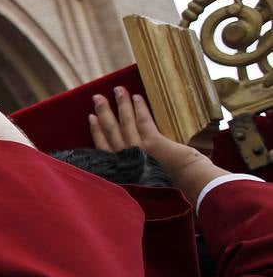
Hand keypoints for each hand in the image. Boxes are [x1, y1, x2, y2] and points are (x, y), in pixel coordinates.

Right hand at [89, 86, 222, 201]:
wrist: (184, 186)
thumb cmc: (166, 187)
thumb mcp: (140, 182)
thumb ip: (132, 171)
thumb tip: (131, 166)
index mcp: (120, 165)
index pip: (103, 145)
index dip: (96, 130)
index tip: (91, 117)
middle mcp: (125, 155)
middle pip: (110, 129)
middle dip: (103, 111)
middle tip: (97, 97)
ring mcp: (138, 147)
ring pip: (125, 121)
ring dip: (120, 103)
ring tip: (117, 90)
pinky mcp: (153, 141)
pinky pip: (143, 120)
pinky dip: (139, 107)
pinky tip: (136, 97)